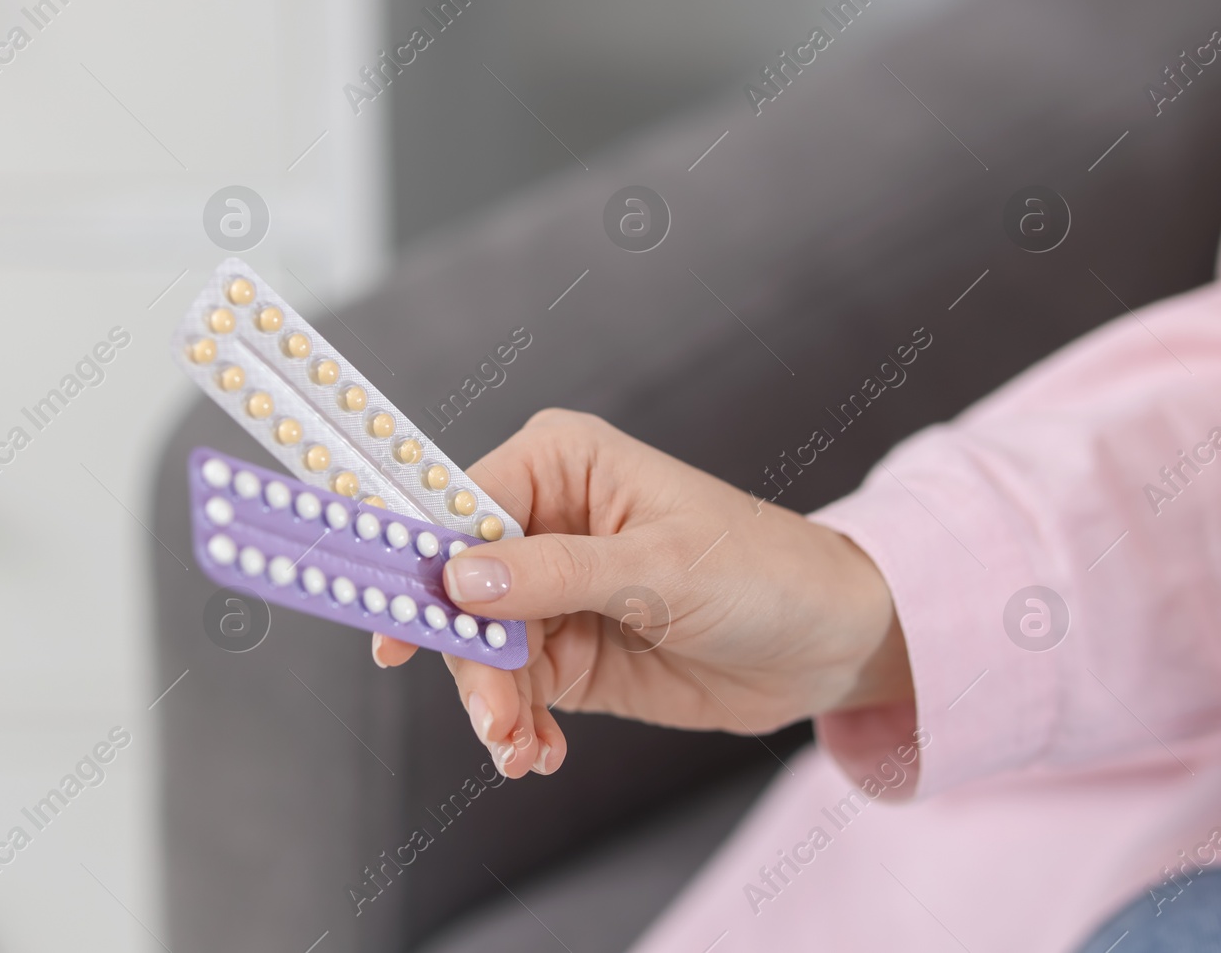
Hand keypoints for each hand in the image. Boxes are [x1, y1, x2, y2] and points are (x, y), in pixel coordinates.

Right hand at [372, 409, 911, 778]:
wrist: (829, 643)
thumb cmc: (760, 570)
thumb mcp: (660, 570)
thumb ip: (555, 574)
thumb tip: (459, 580)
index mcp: (559, 464)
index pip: (459, 507)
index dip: (420, 563)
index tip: (391, 623)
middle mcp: (542, 521)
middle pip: (460, 592)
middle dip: (472, 661)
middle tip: (497, 720)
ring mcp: (551, 590)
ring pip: (480, 650)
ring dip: (494, 707)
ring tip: (522, 752)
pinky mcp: (567, 651)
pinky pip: (514, 690)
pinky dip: (518, 727)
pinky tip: (538, 754)